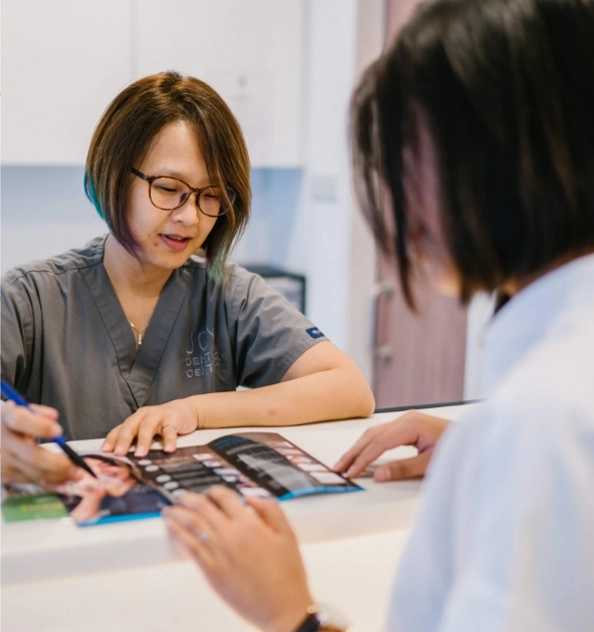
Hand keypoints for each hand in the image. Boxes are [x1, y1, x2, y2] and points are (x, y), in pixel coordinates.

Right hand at [1, 401, 82, 484]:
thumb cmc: (18, 421)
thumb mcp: (26, 410)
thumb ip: (40, 412)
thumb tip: (52, 416)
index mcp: (7, 418)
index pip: (20, 421)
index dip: (39, 427)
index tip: (58, 431)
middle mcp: (3, 441)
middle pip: (31, 455)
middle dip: (57, 463)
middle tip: (77, 467)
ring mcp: (3, 461)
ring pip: (34, 472)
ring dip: (57, 476)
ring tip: (76, 475)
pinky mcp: (5, 474)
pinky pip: (31, 480)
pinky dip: (49, 482)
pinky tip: (63, 482)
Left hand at [102, 398, 201, 456]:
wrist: (186, 410)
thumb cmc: (162, 424)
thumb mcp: (147, 430)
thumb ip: (136, 441)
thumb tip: (123, 461)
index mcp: (134, 420)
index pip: (119, 429)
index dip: (112, 440)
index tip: (105, 452)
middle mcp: (143, 416)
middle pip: (130, 427)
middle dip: (123, 441)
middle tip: (119, 453)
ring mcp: (158, 415)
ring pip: (147, 427)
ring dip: (143, 441)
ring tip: (140, 455)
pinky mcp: (173, 417)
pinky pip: (170, 430)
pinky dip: (169, 440)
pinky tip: (168, 450)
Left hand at [164, 486, 313, 631]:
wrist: (283, 609)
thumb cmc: (288, 574)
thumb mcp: (288, 534)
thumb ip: (270, 509)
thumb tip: (250, 498)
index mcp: (250, 524)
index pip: (224, 497)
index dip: (214, 491)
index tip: (210, 492)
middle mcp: (231, 536)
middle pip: (202, 508)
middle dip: (188, 499)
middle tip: (181, 496)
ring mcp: (219, 554)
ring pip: (191, 526)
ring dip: (178, 514)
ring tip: (169, 510)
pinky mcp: (212, 573)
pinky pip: (190, 549)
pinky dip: (179, 536)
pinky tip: (173, 530)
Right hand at [333, 411, 450, 480]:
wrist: (476, 441)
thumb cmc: (458, 451)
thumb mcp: (431, 464)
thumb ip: (403, 469)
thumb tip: (378, 476)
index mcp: (411, 425)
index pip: (379, 443)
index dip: (363, 459)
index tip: (350, 473)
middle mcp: (405, 419)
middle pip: (372, 435)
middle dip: (354, 452)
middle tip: (338, 468)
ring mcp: (406, 421)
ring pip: (374, 433)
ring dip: (359, 448)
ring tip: (344, 463)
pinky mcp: (408, 426)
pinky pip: (382, 434)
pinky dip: (369, 445)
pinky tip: (361, 454)